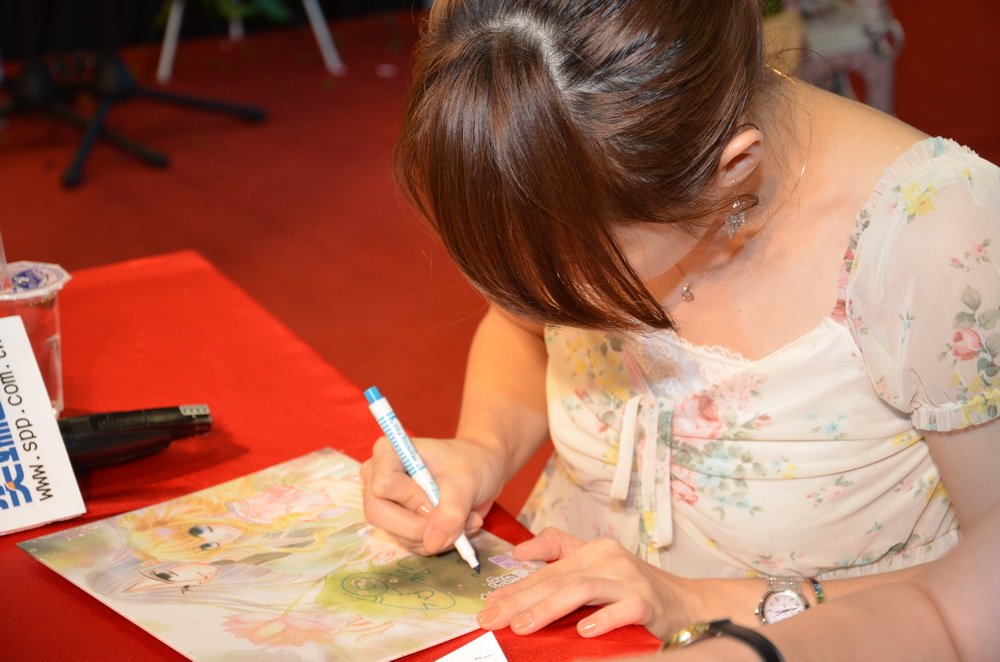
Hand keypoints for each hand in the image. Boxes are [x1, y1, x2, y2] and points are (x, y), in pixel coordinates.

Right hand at [360, 435, 502, 554]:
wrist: (480, 471)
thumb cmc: (471, 463)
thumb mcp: (466, 482)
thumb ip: (451, 510)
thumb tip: (432, 543)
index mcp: (388, 452)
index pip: (383, 485)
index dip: (412, 499)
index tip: (439, 497)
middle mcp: (377, 477)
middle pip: (378, 513)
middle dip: (419, 526)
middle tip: (454, 521)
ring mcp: (385, 503)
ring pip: (396, 534)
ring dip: (436, 536)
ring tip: (464, 519)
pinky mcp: (396, 524)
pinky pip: (409, 544)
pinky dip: (437, 541)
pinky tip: (455, 526)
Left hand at [476, 528, 699, 639]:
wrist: (688, 603)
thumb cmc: (635, 588)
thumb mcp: (597, 565)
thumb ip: (561, 553)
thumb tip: (520, 552)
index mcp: (592, 551)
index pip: (546, 571)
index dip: (515, 588)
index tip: (488, 605)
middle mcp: (608, 559)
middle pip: (556, 579)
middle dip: (520, 601)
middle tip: (492, 619)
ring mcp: (629, 580)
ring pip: (582, 590)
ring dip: (548, 608)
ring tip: (522, 626)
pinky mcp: (648, 602)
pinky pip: (624, 609)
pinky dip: (603, 620)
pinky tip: (583, 632)